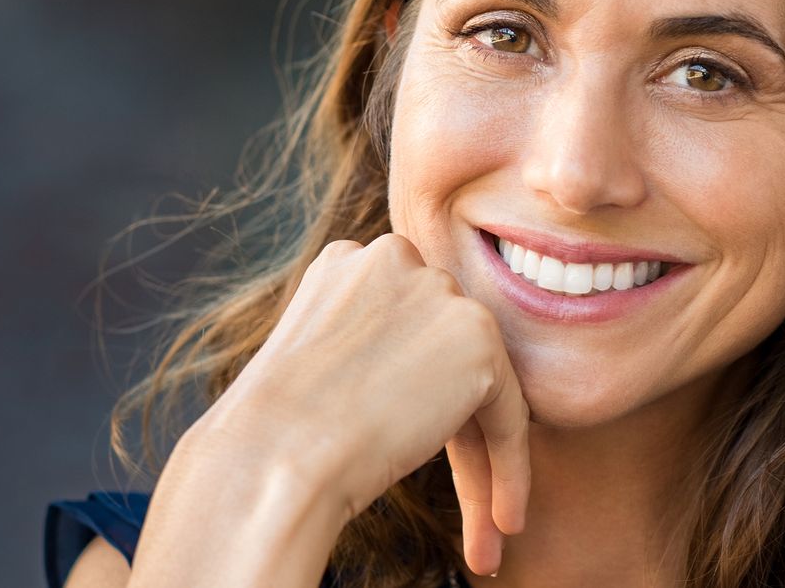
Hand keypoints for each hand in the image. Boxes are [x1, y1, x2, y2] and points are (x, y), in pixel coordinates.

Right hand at [194, 233, 530, 576]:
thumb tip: (415, 377)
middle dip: (451, 428)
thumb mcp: (318, 364)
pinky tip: (504, 522)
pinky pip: (508, 414)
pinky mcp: (477, 337)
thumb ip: (372, 348)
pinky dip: (511, 470)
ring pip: (479, 386)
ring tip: (488, 525)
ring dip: (482, 459)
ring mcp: (439, 292)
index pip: (407, 331)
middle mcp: (397, 259)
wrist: (273, 455)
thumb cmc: (275, 433)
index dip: (413, 397)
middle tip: (463, 500)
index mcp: (350, 261)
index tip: (407, 447)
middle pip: (444, 356)